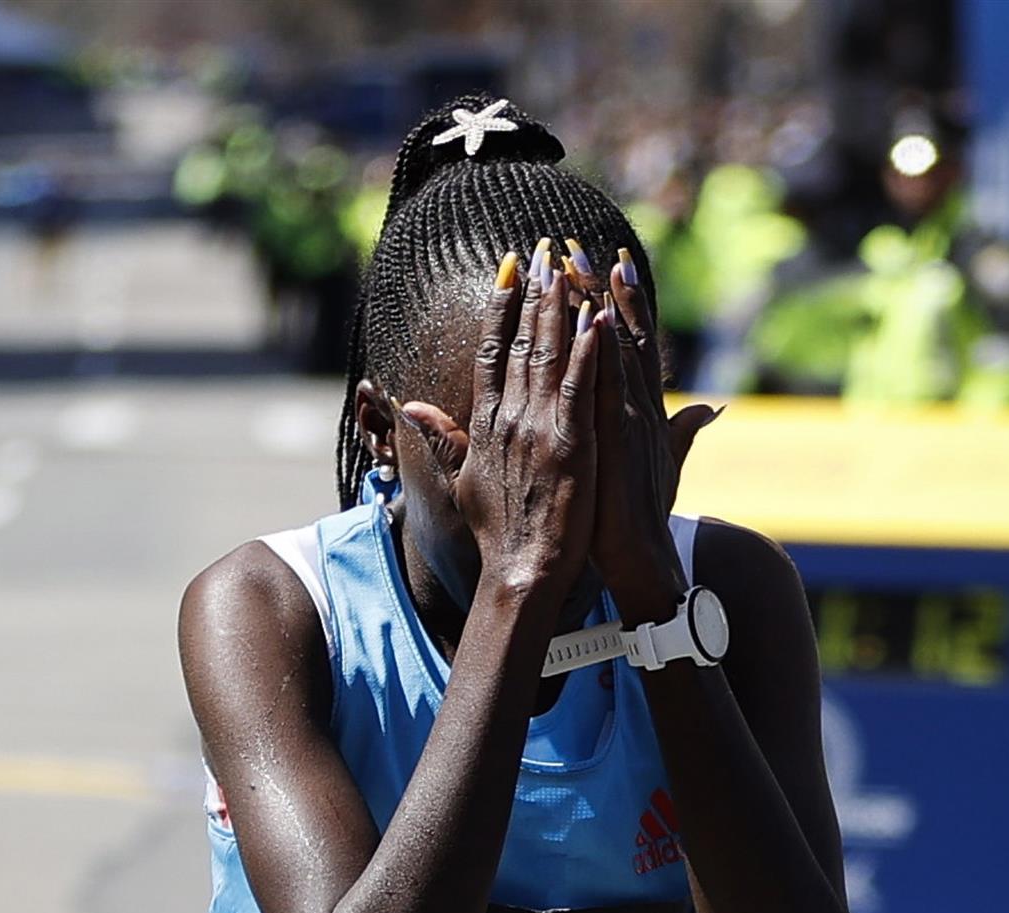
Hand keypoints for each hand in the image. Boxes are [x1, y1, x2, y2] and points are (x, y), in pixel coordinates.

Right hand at [397, 255, 600, 608]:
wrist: (520, 570)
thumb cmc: (497, 532)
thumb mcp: (463, 480)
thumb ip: (444, 438)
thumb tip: (411, 408)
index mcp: (486, 424)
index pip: (493, 352)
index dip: (501, 306)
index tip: (509, 268)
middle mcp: (509, 419)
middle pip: (521, 342)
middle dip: (533, 291)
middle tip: (544, 246)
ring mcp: (540, 430)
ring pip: (550, 356)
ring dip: (559, 307)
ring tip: (569, 264)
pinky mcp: (570, 445)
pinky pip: (582, 388)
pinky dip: (589, 352)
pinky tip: (597, 317)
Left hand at [589, 250, 719, 621]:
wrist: (646, 564)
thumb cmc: (645, 523)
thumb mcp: (663, 470)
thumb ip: (684, 434)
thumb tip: (711, 408)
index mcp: (644, 414)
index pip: (630, 347)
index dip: (622, 302)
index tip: (608, 261)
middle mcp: (640, 409)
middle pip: (620, 336)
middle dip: (602, 288)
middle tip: (579, 243)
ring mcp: (629, 423)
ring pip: (611, 350)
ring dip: (594, 303)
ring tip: (574, 261)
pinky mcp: (617, 441)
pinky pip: (605, 384)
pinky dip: (598, 349)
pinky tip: (588, 316)